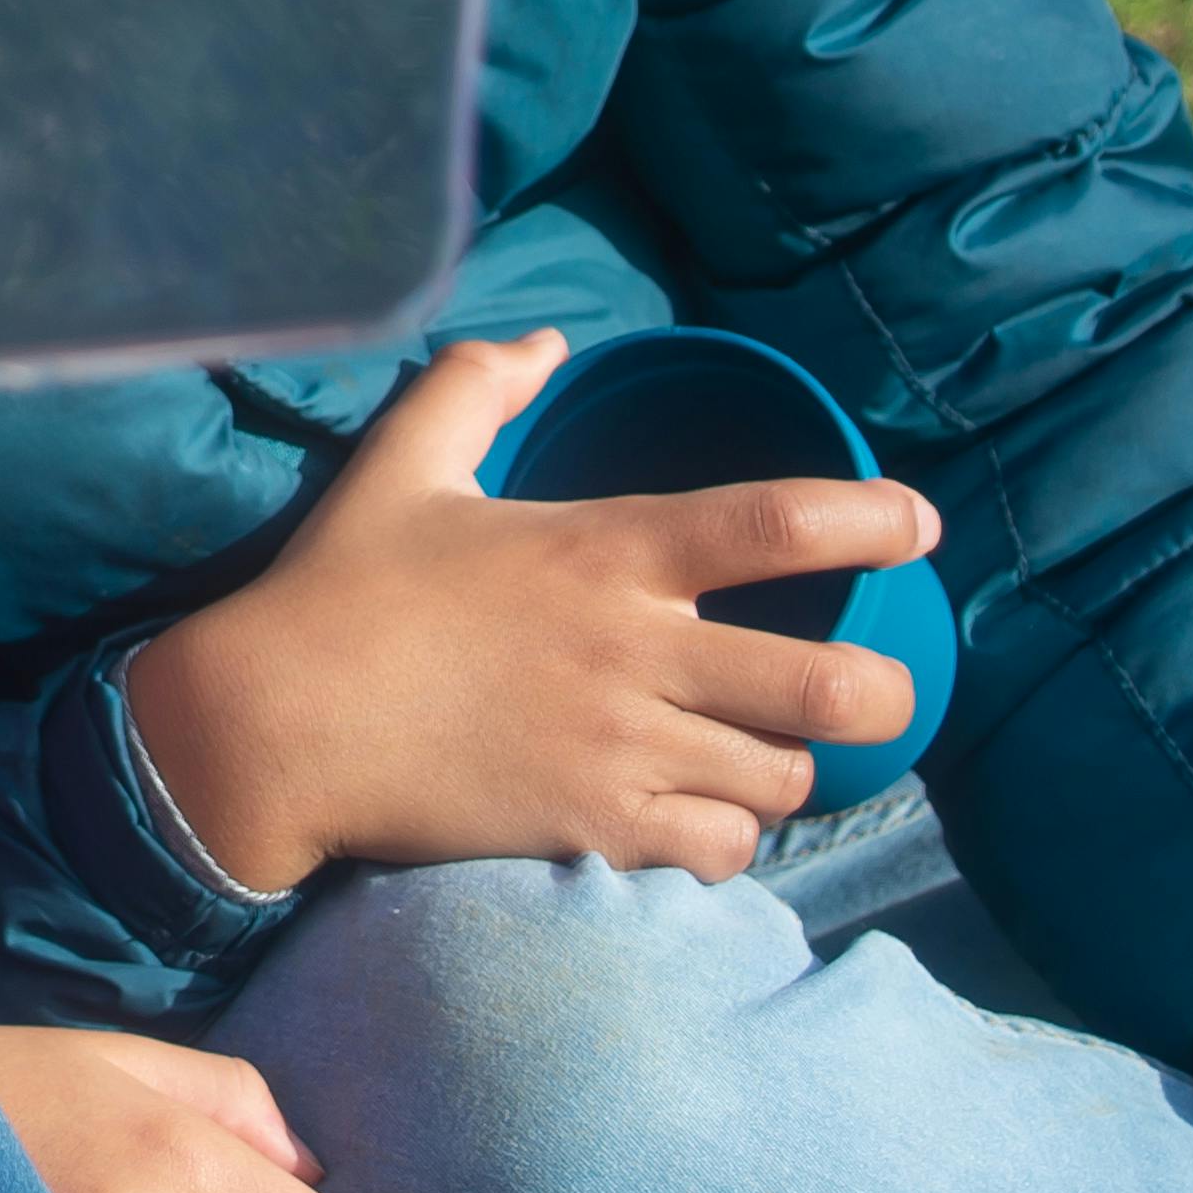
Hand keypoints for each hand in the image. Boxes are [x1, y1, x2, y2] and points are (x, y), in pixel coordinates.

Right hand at [120, 333, 936, 894]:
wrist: (273, 726)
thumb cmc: (338, 588)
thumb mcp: (402, 464)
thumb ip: (477, 387)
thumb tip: (550, 341)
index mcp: (604, 550)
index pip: (776, 522)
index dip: (871, 519)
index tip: (919, 524)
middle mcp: (634, 651)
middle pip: (832, 684)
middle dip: (880, 692)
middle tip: (869, 687)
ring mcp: (622, 750)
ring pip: (784, 778)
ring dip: (786, 768)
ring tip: (756, 753)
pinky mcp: (595, 830)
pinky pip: (721, 851)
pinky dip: (726, 838)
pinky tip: (695, 816)